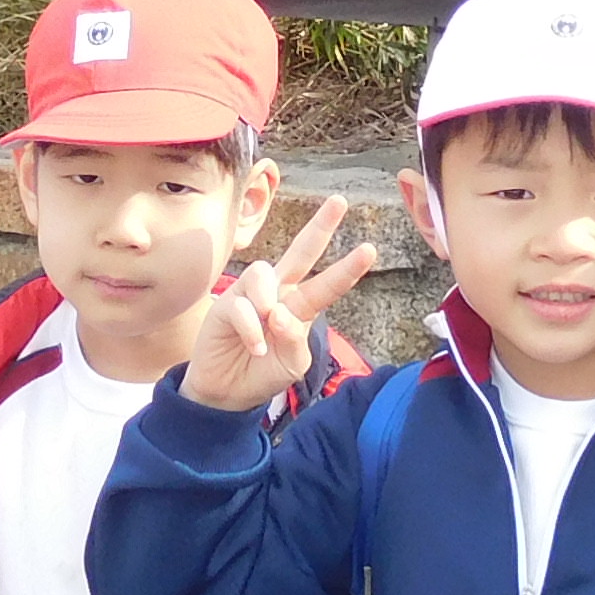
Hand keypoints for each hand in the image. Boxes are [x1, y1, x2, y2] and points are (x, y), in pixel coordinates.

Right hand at [188, 200, 373, 413]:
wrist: (228, 392)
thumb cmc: (264, 373)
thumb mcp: (292, 364)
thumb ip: (294, 340)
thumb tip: (282, 315)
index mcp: (300, 306)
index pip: (326, 283)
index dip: (347, 268)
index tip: (370, 249)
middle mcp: (278, 293)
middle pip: (300, 252)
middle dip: (320, 227)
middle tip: (340, 202)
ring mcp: (249, 295)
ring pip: (263, 274)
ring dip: (268, 302)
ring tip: (269, 326)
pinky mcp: (224, 305)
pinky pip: (241, 306)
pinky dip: (251, 329)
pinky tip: (255, 346)